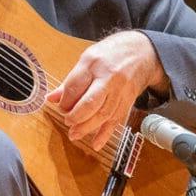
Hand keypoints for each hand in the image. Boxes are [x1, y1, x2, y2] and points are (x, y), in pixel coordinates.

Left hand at [46, 31, 167, 151]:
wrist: (143, 51)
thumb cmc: (112, 53)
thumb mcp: (88, 59)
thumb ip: (71, 81)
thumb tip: (52, 98)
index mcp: (93, 63)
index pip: (75, 86)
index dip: (65, 102)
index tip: (61, 108)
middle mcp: (108, 77)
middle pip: (91, 102)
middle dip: (76, 117)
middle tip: (68, 122)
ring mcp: (120, 90)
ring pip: (103, 114)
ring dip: (87, 128)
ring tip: (75, 134)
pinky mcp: (128, 100)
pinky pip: (116, 120)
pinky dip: (106, 134)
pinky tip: (96, 143)